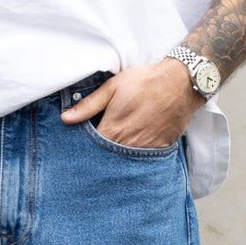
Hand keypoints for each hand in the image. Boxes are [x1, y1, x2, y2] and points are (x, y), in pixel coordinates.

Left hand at [60, 60, 201, 147]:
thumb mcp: (112, 88)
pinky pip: (143, 161)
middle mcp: (128, 145)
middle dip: (100, 157)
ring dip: (118, 159)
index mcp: (113, 130)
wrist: (180, 83)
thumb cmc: (145, 82)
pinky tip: (132, 151)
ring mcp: (145, 149)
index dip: (84, 149)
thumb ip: (88, 105)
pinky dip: (136, 159)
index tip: (80, 148)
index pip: (91, 149)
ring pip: (125, 162)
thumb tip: (65, 118)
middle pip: (107, 159)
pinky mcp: (160, 149)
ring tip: (113, 153)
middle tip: (96, 154)